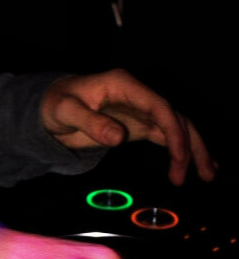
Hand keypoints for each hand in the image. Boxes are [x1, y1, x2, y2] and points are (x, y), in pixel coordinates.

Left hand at [41, 68, 214, 186]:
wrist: (49, 105)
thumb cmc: (56, 103)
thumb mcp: (66, 111)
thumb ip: (91, 122)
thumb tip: (118, 138)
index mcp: (124, 85)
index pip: (159, 105)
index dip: (174, 130)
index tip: (179, 155)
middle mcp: (138, 95)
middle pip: (175, 117)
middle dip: (192, 143)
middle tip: (205, 172)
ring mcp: (141, 110)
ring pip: (176, 127)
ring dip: (193, 149)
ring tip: (208, 174)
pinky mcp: (139, 124)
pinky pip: (166, 136)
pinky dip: (181, 150)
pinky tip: (194, 166)